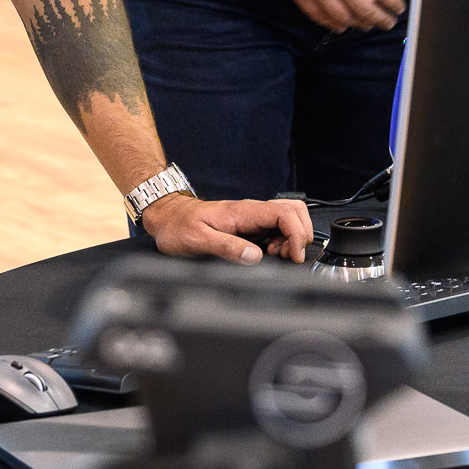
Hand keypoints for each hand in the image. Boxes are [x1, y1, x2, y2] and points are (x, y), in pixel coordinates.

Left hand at [140, 193, 313, 263]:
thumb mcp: (198, 241)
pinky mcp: (250, 226)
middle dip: (300, 234)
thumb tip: (255, 257)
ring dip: (292, 238)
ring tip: (278, 256)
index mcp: (243, 212)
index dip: (296, 234)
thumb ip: (227, 248)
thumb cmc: (179, 227)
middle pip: (295, 210)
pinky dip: (283, 241)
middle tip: (288, 256)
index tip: (293, 255)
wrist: (168, 217)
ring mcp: (252, 218)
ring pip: (289, 218)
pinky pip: (277, 227)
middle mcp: (252, 212)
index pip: (285, 212)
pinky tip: (270, 254)